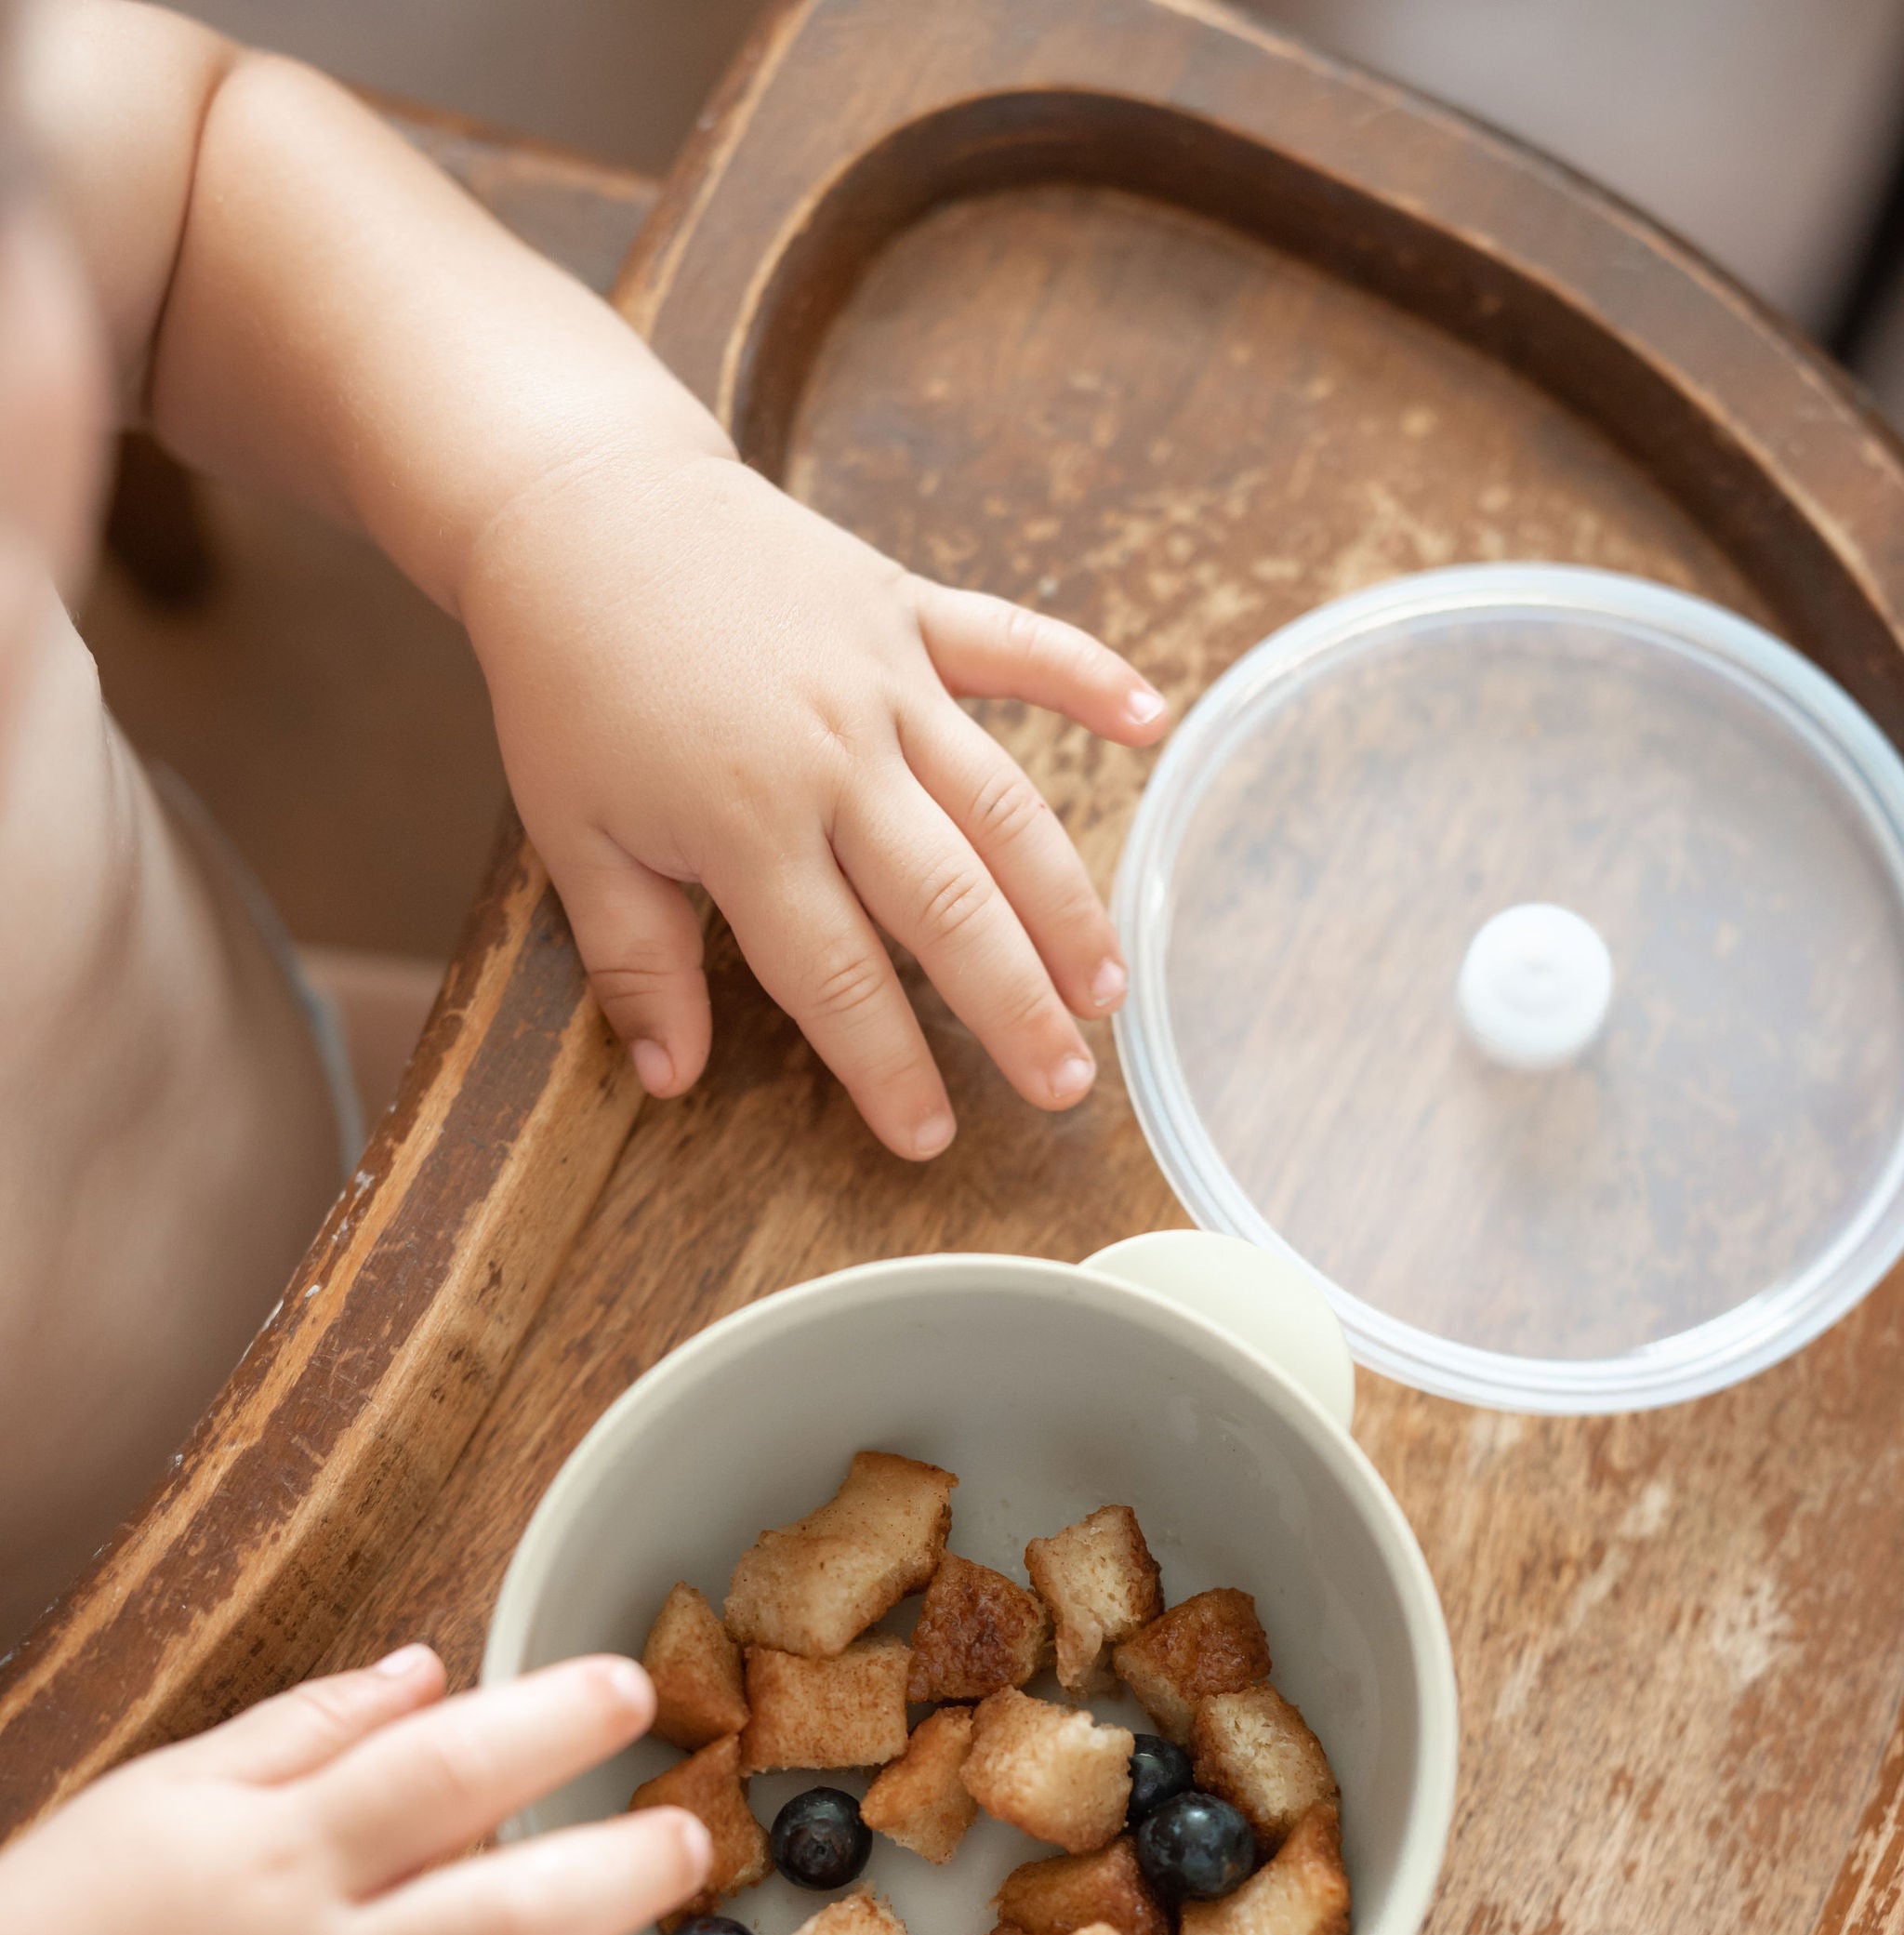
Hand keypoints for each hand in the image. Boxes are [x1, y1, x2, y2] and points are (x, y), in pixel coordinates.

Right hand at [0, 1645, 729, 1934]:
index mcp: (280, 1858)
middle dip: (621, 1874)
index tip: (630, 1694)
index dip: (549, 1725)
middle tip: (691, 1842)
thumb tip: (437, 1672)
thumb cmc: (59, 1919)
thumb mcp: (168, 1790)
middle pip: (504, 1918)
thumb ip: (309, 1730)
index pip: (444, 1772)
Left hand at [461, 444, 1169, 1159]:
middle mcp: (833, 758)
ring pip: (1003, 804)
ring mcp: (883, 678)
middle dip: (1014, 1008)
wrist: (579, 510)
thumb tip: (672, 1080)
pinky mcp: (907, 609)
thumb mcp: (576, 839)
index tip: (931, 1138)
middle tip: (1065, 1086)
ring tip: (1107, 985)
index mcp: (746, 825)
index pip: (837, 977)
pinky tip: (1153, 722)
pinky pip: (1014, 643)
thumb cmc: (573, 687)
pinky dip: (1086, 674)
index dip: (888, 1069)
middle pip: (948, 907)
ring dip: (1065, 899)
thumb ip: (635, 964)